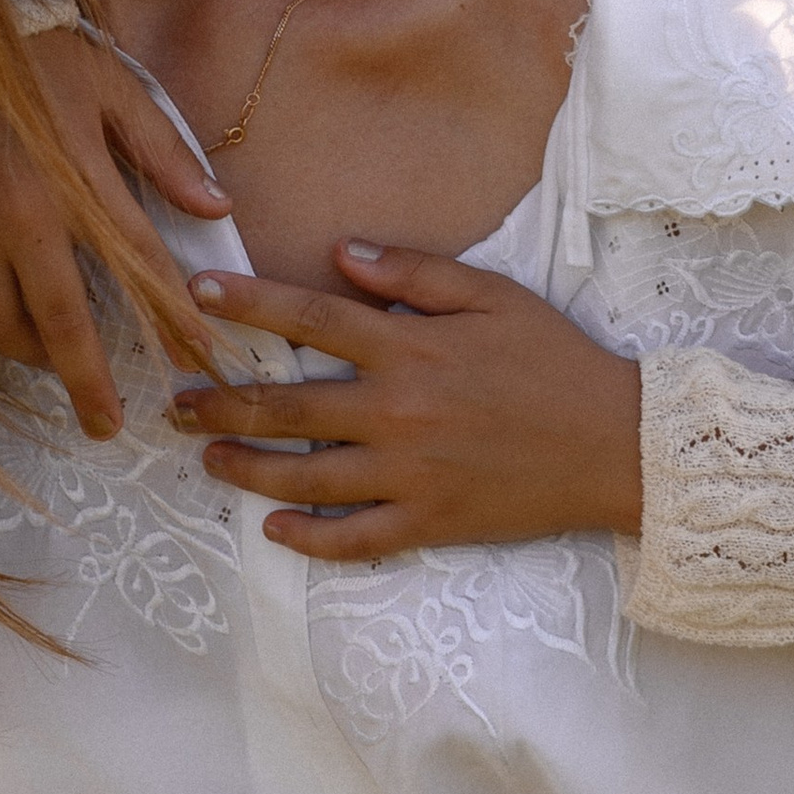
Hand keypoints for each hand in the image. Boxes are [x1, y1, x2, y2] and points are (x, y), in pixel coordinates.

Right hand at [0, 31, 228, 440]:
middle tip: (108, 424)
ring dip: (29, 359)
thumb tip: (217, 209)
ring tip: (53, 371)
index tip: (195, 361)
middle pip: (61, 323)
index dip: (171, 320)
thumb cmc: (33, 53)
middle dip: (90, 382)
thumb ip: (164, 152)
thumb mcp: (114, 87)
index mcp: (79, 179)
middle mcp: (21, 215)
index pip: (138, 267)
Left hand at [169, 242, 642, 559]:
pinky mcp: (429, 522)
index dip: (248, 305)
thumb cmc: (554, 363)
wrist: (617, 445)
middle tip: (176, 399)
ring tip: (207, 456)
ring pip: (304, 477)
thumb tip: (341, 254)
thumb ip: (414, 273)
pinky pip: (354, 539)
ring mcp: (410, 473)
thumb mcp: (493, 297)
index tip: (197, 296)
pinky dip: (308, 538)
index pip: (310, 320)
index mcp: (411, 348)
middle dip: (221, 401)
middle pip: (287, 407)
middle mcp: (398, 411)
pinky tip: (274, 528)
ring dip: (245, 467)